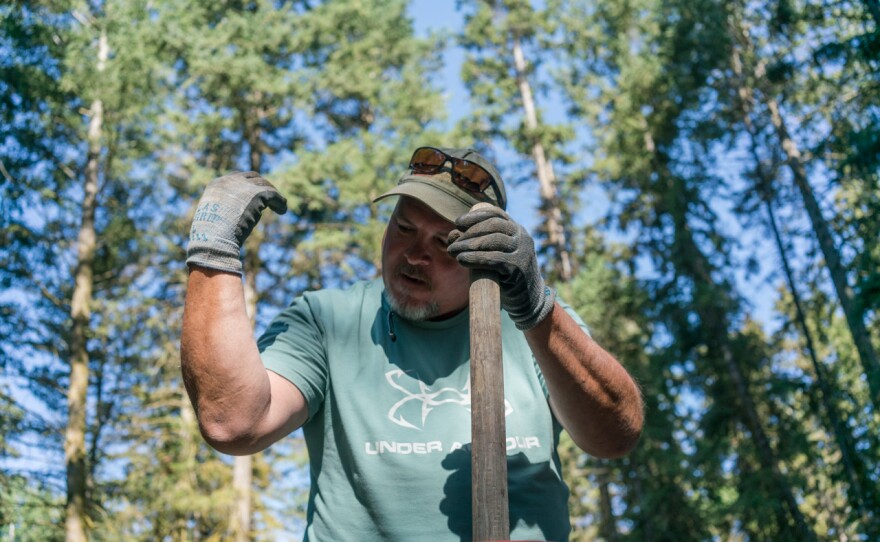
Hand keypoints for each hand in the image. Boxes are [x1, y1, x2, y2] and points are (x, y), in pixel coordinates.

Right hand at [186, 171, 287, 274]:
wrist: (214, 236)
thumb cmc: (211, 235)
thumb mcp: (212, 218)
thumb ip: (222, 212)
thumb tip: (231, 220)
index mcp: (217, 185)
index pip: (236, 177)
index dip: (247, 184)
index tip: (254, 192)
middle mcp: (230, 181)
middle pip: (253, 177)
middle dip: (262, 185)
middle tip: (269, 197)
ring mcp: (244, 186)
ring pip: (265, 185)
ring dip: (273, 194)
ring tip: (280, 206)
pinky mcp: (258, 194)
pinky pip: (274, 195)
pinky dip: (280, 202)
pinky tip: (282, 211)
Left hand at [447, 205, 554, 329]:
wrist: (528, 300)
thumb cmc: (506, 276)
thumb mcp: (494, 255)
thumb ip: (477, 244)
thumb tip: (452, 234)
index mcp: (517, 230)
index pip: (497, 214)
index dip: (476, 215)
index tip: (458, 222)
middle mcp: (522, 238)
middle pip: (493, 225)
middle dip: (469, 232)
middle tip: (452, 242)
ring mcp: (522, 252)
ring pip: (493, 240)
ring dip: (468, 245)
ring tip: (452, 251)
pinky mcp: (518, 268)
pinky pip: (494, 259)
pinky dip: (475, 258)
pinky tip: (461, 260)